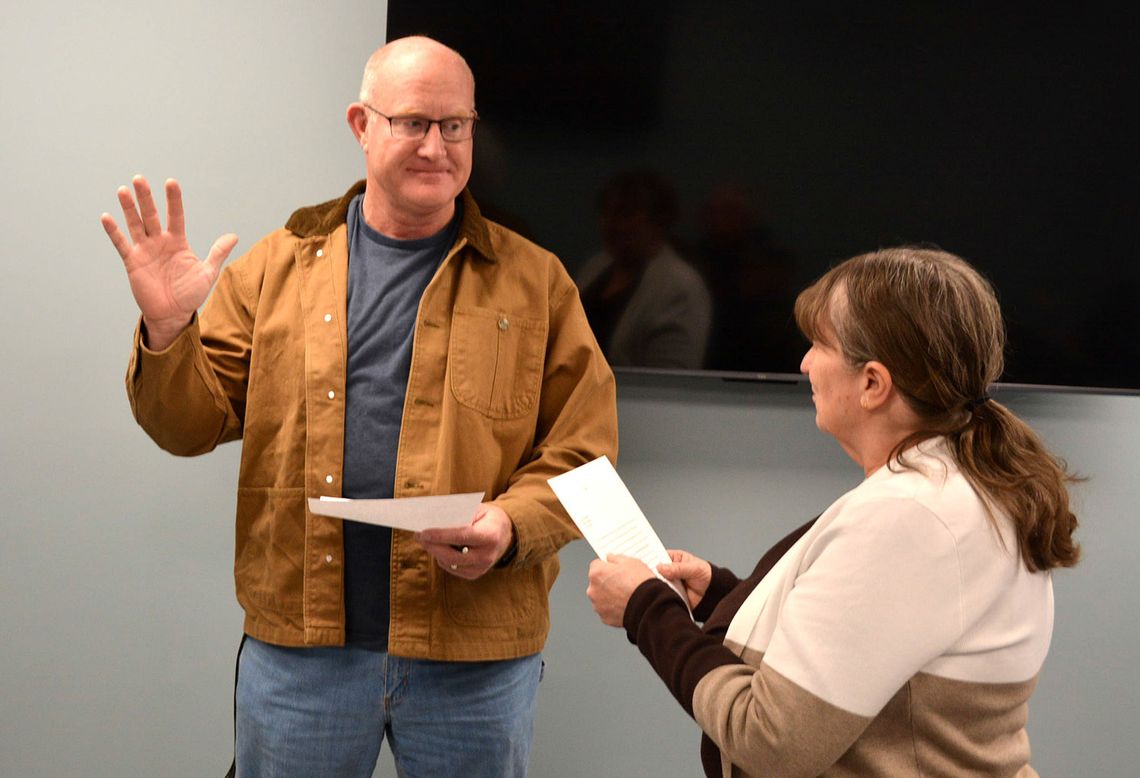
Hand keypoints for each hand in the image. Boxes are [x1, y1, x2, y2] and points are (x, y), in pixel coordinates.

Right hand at [101, 176, 237, 349]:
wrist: (173, 314)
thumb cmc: (190, 294)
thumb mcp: (207, 273)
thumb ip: (217, 253)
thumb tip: (234, 236)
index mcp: (178, 242)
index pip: (175, 216)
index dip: (173, 200)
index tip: (171, 182)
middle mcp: (160, 242)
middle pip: (151, 215)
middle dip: (146, 198)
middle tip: (139, 178)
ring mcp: (145, 250)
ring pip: (135, 225)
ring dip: (129, 208)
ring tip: (123, 191)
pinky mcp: (133, 262)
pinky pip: (122, 244)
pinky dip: (114, 231)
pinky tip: (106, 217)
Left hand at [416, 503, 513, 579]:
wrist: (506, 534)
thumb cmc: (488, 518)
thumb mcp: (478, 509)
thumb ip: (459, 514)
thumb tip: (435, 520)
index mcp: (490, 535)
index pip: (461, 536)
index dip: (440, 535)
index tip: (423, 532)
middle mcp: (487, 555)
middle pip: (452, 555)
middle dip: (432, 546)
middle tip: (418, 536)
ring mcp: (482, 567)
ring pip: (450, 564)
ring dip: (435, 552)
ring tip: (425, 540)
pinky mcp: (476, 574)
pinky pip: (453, 569)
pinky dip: (443, 559)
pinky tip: (438, 549)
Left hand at [586, 555, 655, 627]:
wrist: (649, 605)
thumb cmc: (640, 583)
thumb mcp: (630, 561)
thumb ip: (615, 558)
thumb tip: (610, 558)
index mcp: (596, 573)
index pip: (596, 565)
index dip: (607, 566)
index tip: (614, 569)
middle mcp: (593, 589)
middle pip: (597, 582)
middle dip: (607, 582)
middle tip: (623, 583)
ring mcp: (598, 605)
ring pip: (601, 597)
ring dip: (609, 596)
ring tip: (625, 595)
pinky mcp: (604, 617)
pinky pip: (607, 610)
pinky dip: (613, 608)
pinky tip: (625, 604)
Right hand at [657, 549, 712, 610]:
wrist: (714, 595)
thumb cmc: (707, 576)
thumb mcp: (694, 568)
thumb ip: (678, 568)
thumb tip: (661, 567)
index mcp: (673, 559)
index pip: (658, 556)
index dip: (651, 559)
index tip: (647, 563)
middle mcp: (668, 571)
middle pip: (654, 571)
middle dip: (653, 574)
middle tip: (654, 576)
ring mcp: (668, 583)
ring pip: (656, 584)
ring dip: (657, 586)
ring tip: (661, 586)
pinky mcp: (670, 595)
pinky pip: (662, 595)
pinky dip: (662, 596)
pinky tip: (663, 595)